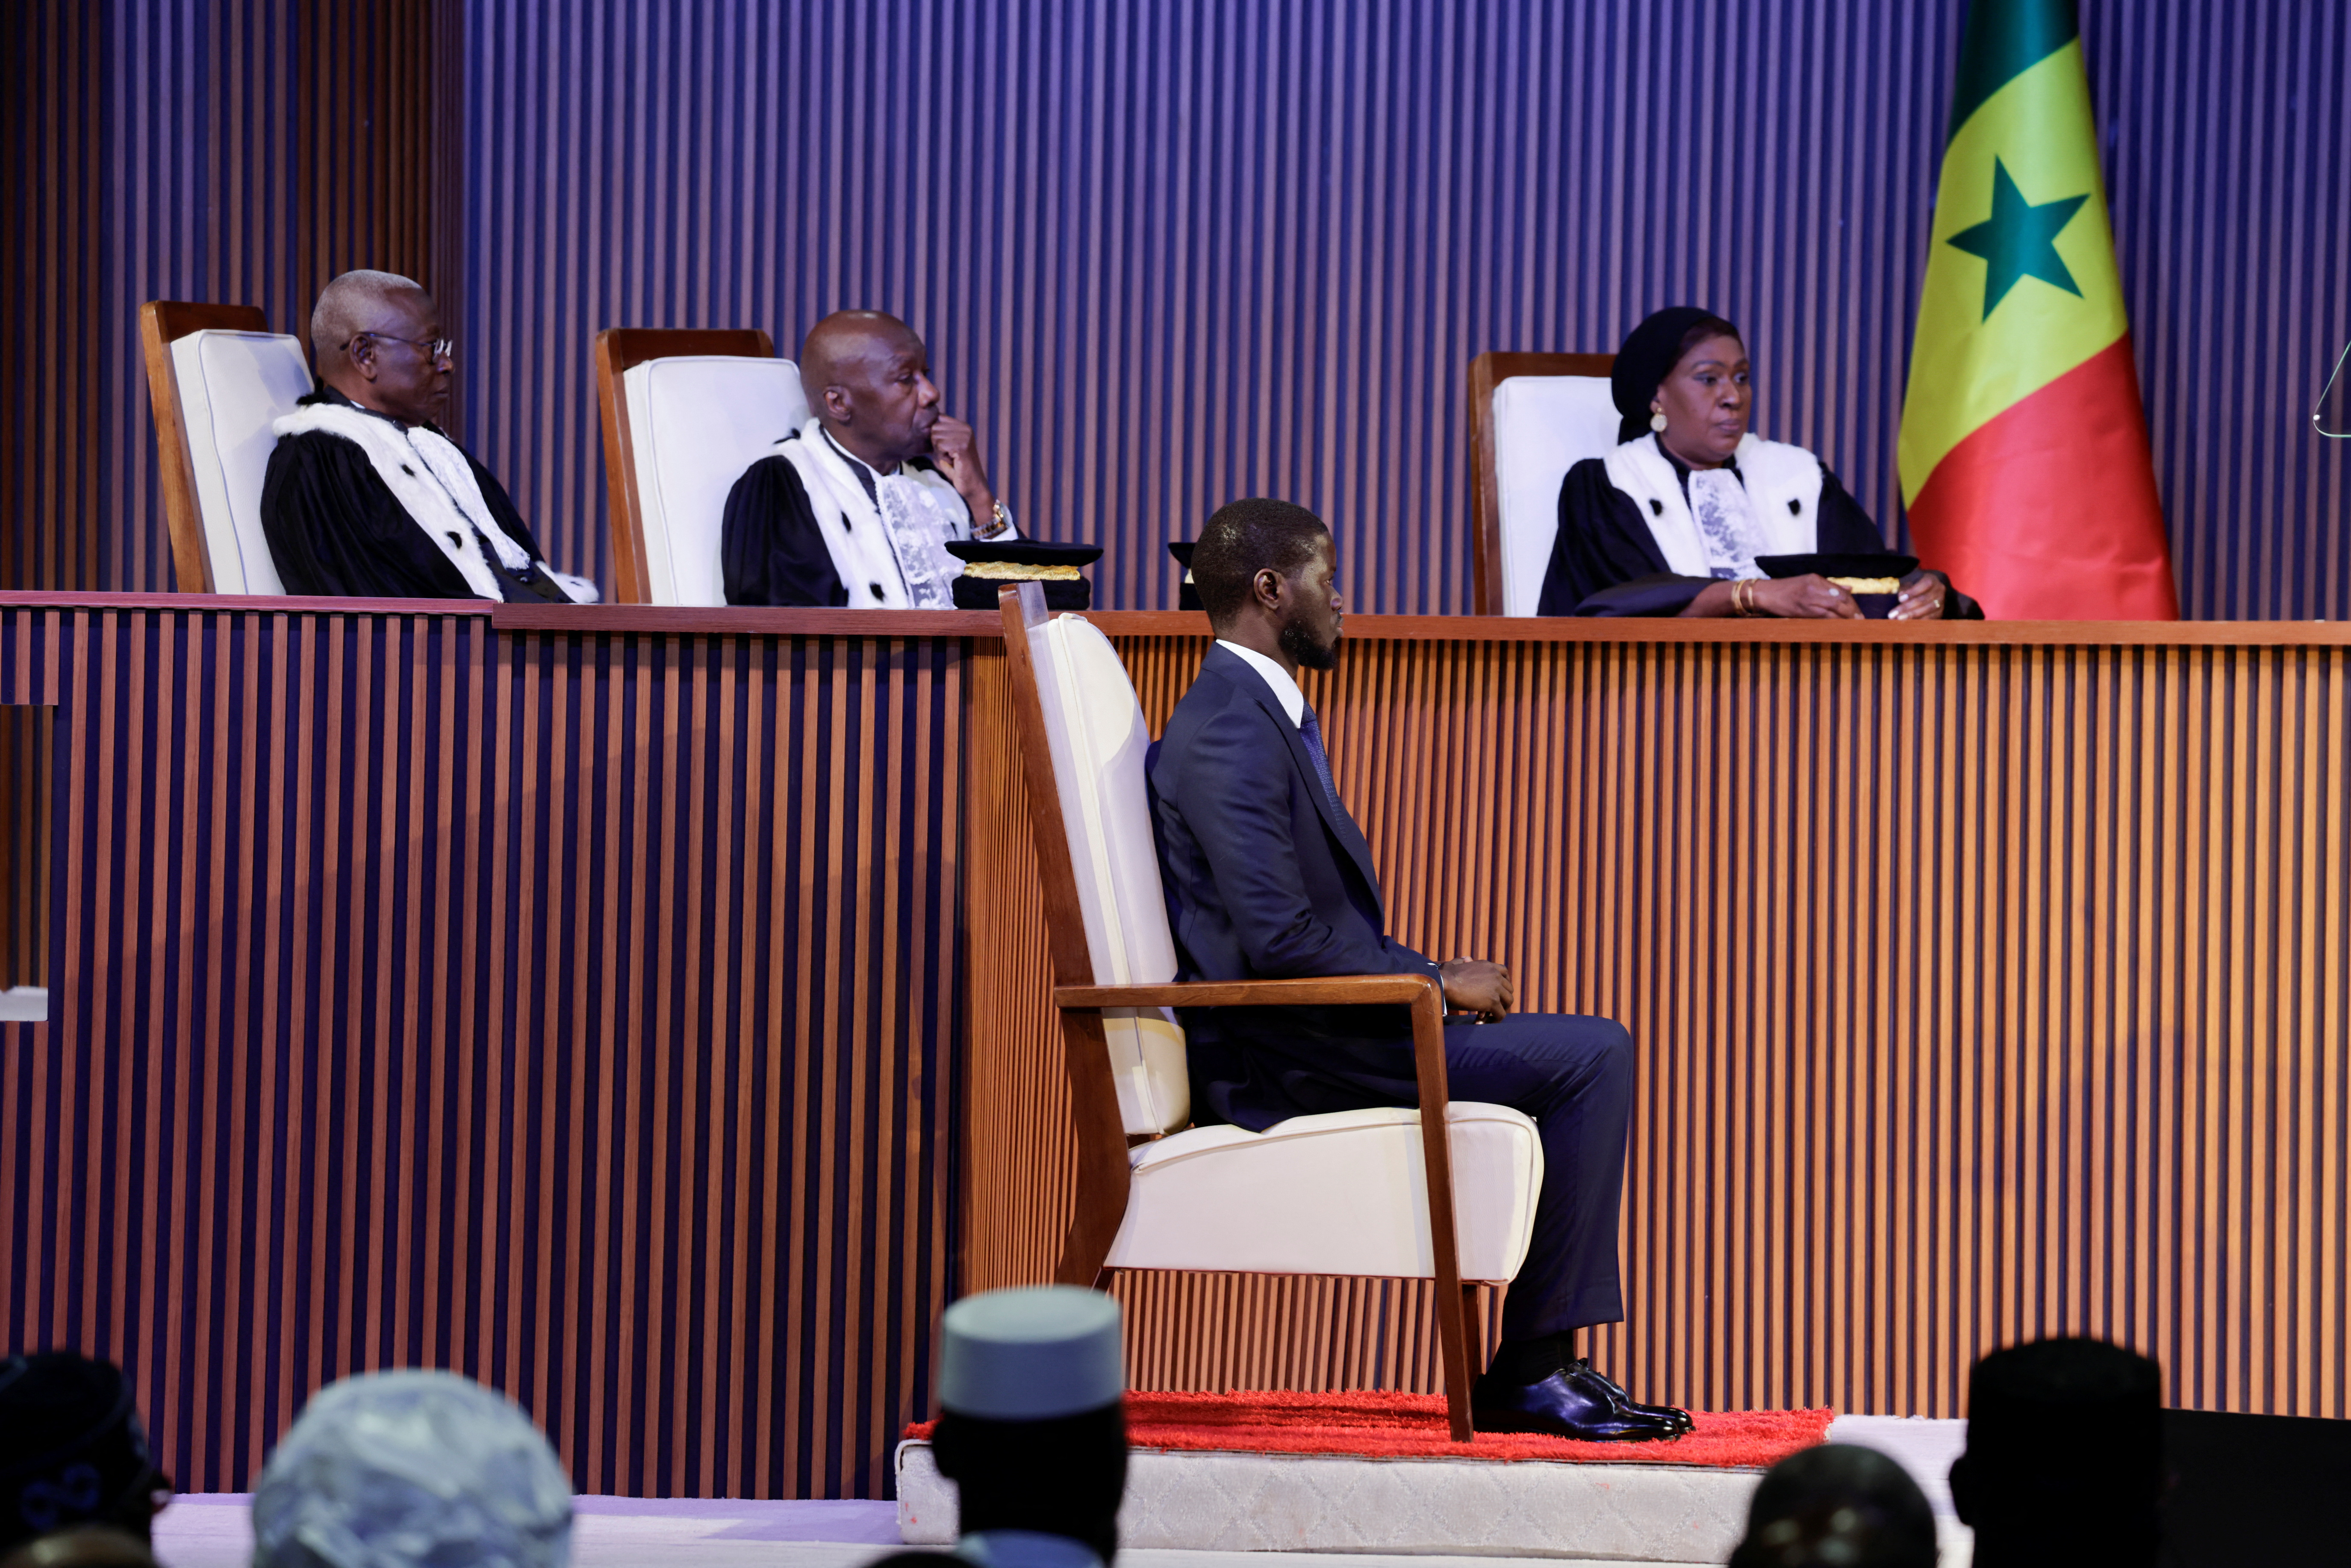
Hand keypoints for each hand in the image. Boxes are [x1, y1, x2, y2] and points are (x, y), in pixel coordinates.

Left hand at [927, 413, 996, 524]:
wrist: (972, 485)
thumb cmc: (956, 469)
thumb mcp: (945, 448)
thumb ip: (937, 435)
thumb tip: (921, 426)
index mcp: (963, 426)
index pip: (938, 418)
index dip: (935, 435)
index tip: (946, 449)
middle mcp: (965, 428)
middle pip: (934, 428)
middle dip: (936, 444)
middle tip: (949, 455)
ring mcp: (965, 436)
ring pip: (936, 437)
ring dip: (939, 452)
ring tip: (952, 459)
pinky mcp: (962, 446)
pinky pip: (940, 446)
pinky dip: (942, 457)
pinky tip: (952, 462)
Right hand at [1439, 958, 1512, 1021]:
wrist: (1444, 985)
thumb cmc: (1444, 976)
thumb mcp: (1454, 964)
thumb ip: (1461, 961)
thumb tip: (1466, 958)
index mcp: (1487, 965)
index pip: (1504, 972)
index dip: (1503, 983)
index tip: (1499, 991)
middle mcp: (1495, 974)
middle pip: (1509, 988)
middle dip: (1501, 998)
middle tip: (1489, 1007)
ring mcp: (1496, 988)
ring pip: (1508, 1002)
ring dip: (1499, 1010)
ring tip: (1486, 1017)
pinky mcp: (1493, 1001)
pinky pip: (1501, 1014)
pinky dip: (1494, 1021)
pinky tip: (1481, 1022)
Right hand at [1747, 573, 1862, 618]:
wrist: (1765, 593)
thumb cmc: (1785, 590)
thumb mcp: (1807, 582)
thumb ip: (1828, 586)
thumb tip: (1849, 590)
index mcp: (1816, 579)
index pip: (1841, 591)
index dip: (1852, 603)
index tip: (1859, 612)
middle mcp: (1814, 586)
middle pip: (1840, 599)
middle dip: (1853, 611)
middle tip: (1861, 620)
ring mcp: (1809, 598)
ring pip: (1834, 608)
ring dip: (1846, 618)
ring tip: (1854, 625)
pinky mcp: (1803, 609)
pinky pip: (1824, 616)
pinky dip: (1834, 622)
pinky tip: (1840, 626)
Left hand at [1890, 569, 1948, 619]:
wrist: (1926, 590)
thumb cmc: (1913, 585)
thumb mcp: (1908, 582)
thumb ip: (1905, 588)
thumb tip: (1901, 597)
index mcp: (1932, 579)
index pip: (1925, 584)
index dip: (1913, 592)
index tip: (1900, 599)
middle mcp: (1939, 590)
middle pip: (1923, 600)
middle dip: (1907, 607)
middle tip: (1893, 614)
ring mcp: (1941, 602)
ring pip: (1926, 610)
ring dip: (1911, 616)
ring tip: (1898, 619)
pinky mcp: (1940, 612)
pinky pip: (1930, 618)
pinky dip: (1918, 621)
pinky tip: (1907, 623)